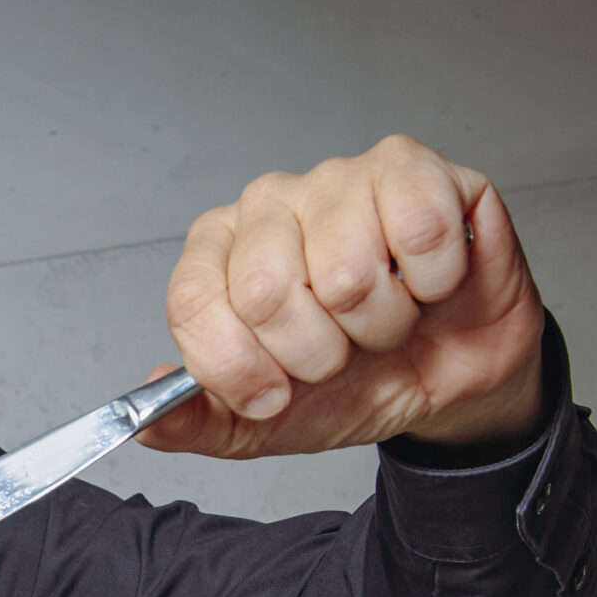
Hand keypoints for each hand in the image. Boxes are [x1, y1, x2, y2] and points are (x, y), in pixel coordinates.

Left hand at [139, 135, 546, 460]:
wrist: (448, 374)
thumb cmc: (355, 380)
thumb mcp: (261, 424)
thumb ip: (194, 422)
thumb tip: (147, 420)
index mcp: (218, 255)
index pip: (194, 303)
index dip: (237, 367)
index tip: (273, 393)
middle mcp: (269, 206)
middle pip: (265, 292)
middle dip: (316, 352)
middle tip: (341, 349)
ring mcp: (339, 180)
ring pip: (348, 273)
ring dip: (382, 323)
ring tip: (388, 316)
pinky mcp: (414, 171)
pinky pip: (419, 233)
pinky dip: (435, 281)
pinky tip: (427, 281)